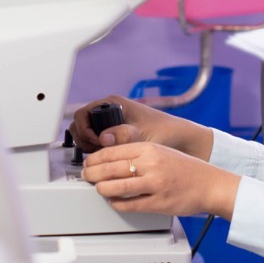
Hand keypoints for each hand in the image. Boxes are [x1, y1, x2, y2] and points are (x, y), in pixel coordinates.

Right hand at [69, 95, 212, 159]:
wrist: (182, 140)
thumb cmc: (166, 132)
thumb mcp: (143, 135)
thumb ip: (124, 136)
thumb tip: (103, 138)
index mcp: (113, 103)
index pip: (83, 114)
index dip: (84, 130)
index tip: (93, 143)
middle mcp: (110, 111)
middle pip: (82, 124)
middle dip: (84, 139)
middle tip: (94, 152)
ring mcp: (112, 123)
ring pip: (88, 134)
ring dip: (89, 146)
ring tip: (101, 157)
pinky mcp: (116, 135)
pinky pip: (97, 142)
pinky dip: (97, 151)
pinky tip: (107, 159)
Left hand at [82, 142, 238, 218]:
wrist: (211, 184)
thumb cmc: (186, 169)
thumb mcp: (161, 152)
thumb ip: (137, 154)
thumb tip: (110, 160)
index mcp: (150, 148)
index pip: (113, 151)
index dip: (95, 158)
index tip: (87, 162)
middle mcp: (151, 164)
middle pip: (111, 168)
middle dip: (93, 173)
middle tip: (86, 176)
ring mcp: (155, 184)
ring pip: (117, 187)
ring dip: (102, 189)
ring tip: (98, 189)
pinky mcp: (159, 203)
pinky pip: (131, 204)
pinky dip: (118, 204)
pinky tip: (114, 202)